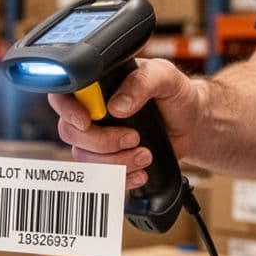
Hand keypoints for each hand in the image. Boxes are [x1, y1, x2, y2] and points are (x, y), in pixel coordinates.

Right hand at [47, 58, 203, 188]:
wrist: (193, 124)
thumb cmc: (176, 95)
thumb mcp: (164, 76)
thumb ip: (141, 82)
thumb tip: (117, 106)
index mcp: (98, 86)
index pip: (63, 95)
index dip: (67, 110)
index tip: (87, 121)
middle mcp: (91, 113)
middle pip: (70, 133)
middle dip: (102, 141)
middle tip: (134, 137)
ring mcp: (98, 139)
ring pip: (85, 159)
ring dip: (116, 162)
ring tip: (145, 154)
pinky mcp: (109, 162)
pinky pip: (101, 178)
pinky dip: (122, 179)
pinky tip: (141, 172)